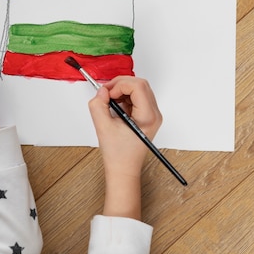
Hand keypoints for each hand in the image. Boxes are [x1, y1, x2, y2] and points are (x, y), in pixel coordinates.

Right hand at [88, 76, 161, 218]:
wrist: (123, 169)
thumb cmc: (117, 154)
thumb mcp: (103, 127)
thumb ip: (98, 105)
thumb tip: (101, 91)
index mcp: (148, 117)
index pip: (137, 87)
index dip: (119, 85)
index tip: (106, 93)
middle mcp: (154, 114)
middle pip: (140, 84)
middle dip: (120, 84)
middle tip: (105, 93)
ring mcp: (152, 115)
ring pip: (138, 89)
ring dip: (121, 91)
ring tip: (110, 103)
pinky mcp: (146, 116)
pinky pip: (136, 97)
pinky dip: (124, 97)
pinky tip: (115, 109)